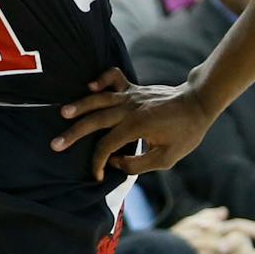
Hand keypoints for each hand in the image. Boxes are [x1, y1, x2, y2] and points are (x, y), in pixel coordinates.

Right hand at [54, 71, 217, 179]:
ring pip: (99, 99)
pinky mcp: (134, 88)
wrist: (198, 103)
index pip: (107, 146)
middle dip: (74, 134)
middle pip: (95, 120)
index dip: (98, 163)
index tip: (98, 176)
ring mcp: (131, 95)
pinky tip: (90, 87)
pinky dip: (101, 79)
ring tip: (62, 113)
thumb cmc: (185, 133)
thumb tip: (116, 163)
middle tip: (55, 145)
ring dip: (79, 106)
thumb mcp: (166, 158)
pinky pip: (113, 77)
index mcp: (137, 126)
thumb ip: (139, 164)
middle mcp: (130, 108)